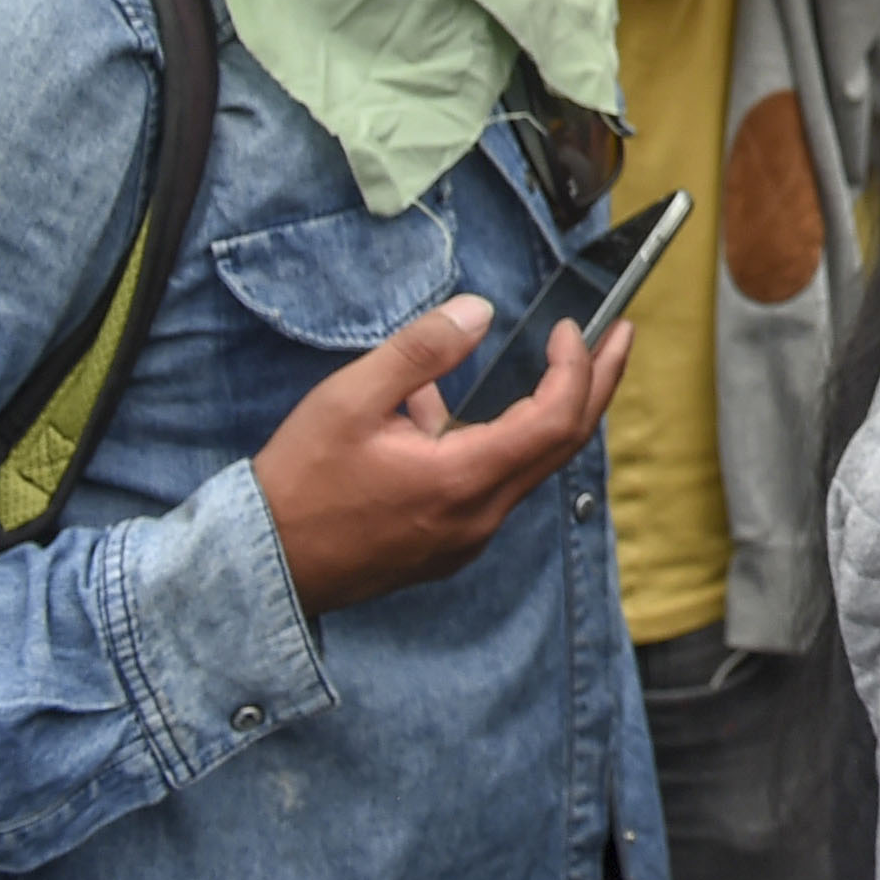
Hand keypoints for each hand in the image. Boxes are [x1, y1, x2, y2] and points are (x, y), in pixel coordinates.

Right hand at [253, 295, 630, 614]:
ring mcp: (465, 538)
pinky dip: (504, 441)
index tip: (573, 328)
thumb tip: (479, 312)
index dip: (577, 367)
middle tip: (618, 335)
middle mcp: (478, 517)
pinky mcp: (448, 546)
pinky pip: (496, 486)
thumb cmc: (299, 484)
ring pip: (532, 467)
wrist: (261, 568)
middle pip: (563, 445)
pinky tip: (457, 412)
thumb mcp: (350, 400)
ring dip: (550, 412)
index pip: (556, 420)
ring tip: (551, 360)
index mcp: (462, 480)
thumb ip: (420, 352)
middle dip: (596, 384)